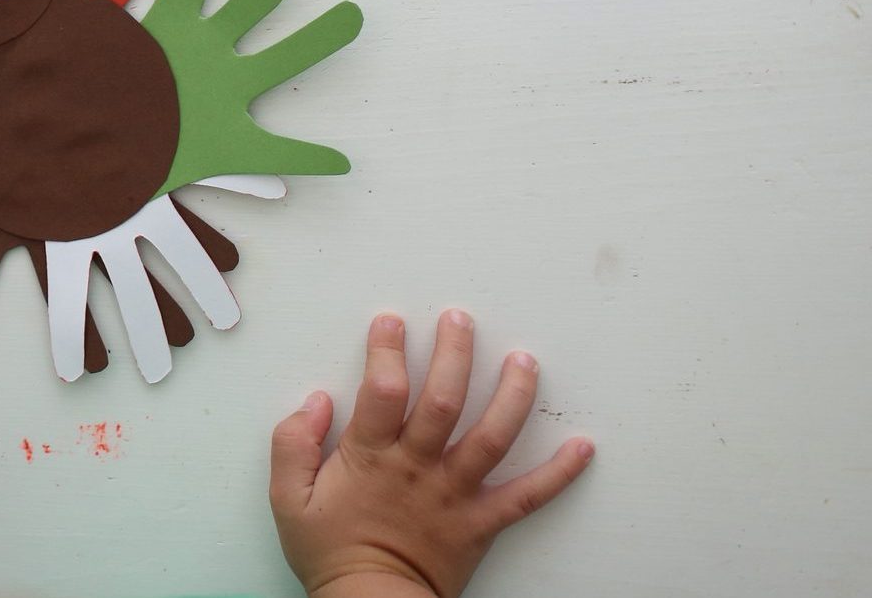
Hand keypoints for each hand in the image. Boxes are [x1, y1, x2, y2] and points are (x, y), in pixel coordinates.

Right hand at [269, 312, 593, 597]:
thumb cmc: (331, 553)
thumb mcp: (288, 499)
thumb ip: (293, 444)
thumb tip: (317, 401)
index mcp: (371, 457)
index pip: (384, 390)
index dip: (388, 351)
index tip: (392, 323)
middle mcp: (418, 467)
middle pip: (444, 400)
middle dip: (455, 353)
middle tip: (461, 319)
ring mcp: (455, 493)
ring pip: (491, 437)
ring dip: (512, 395)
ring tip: (525, 361)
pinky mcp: (482, 521)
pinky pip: (528, 496)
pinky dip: (559, 473)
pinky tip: (582, 447)